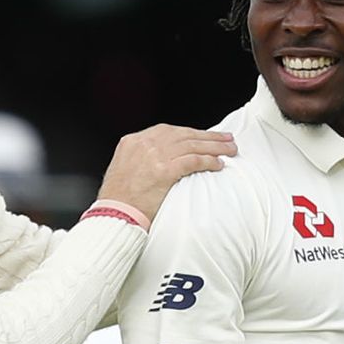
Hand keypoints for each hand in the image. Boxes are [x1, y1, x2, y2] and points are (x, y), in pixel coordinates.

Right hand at [97, 125, 236, 221]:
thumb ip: (141, 158)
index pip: (168, 130)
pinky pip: (193, 161)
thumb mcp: (123, 168)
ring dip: (214, 147)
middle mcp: (145, 144)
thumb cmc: (119, 198)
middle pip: (184, 134)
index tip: (204, 136)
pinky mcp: (164, 171)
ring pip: (192, 145)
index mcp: (133, 141)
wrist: (114, 213)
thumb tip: (163, 158)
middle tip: (226, 138)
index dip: (191, 133)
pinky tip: (218, 164)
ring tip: (230, 149)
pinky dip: (208, 161)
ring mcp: (155, 156)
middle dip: (208, 136)